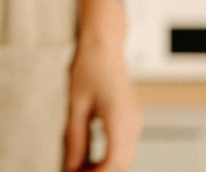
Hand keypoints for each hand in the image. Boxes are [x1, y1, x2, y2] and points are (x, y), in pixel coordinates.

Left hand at [63, 36, 143, 170]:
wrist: (104, 45)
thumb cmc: (90, 67)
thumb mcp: (76, 105)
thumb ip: (75, 138)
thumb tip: (71, 165)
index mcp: (120, 120)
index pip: (114, 164)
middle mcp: (133, 123)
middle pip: (122, 166)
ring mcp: (135, 122)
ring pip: (124, 159)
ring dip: (104, 168)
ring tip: (79, 169)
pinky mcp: (131, 120)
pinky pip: (123, 147)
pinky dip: (108, 158)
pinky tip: (89, 159)